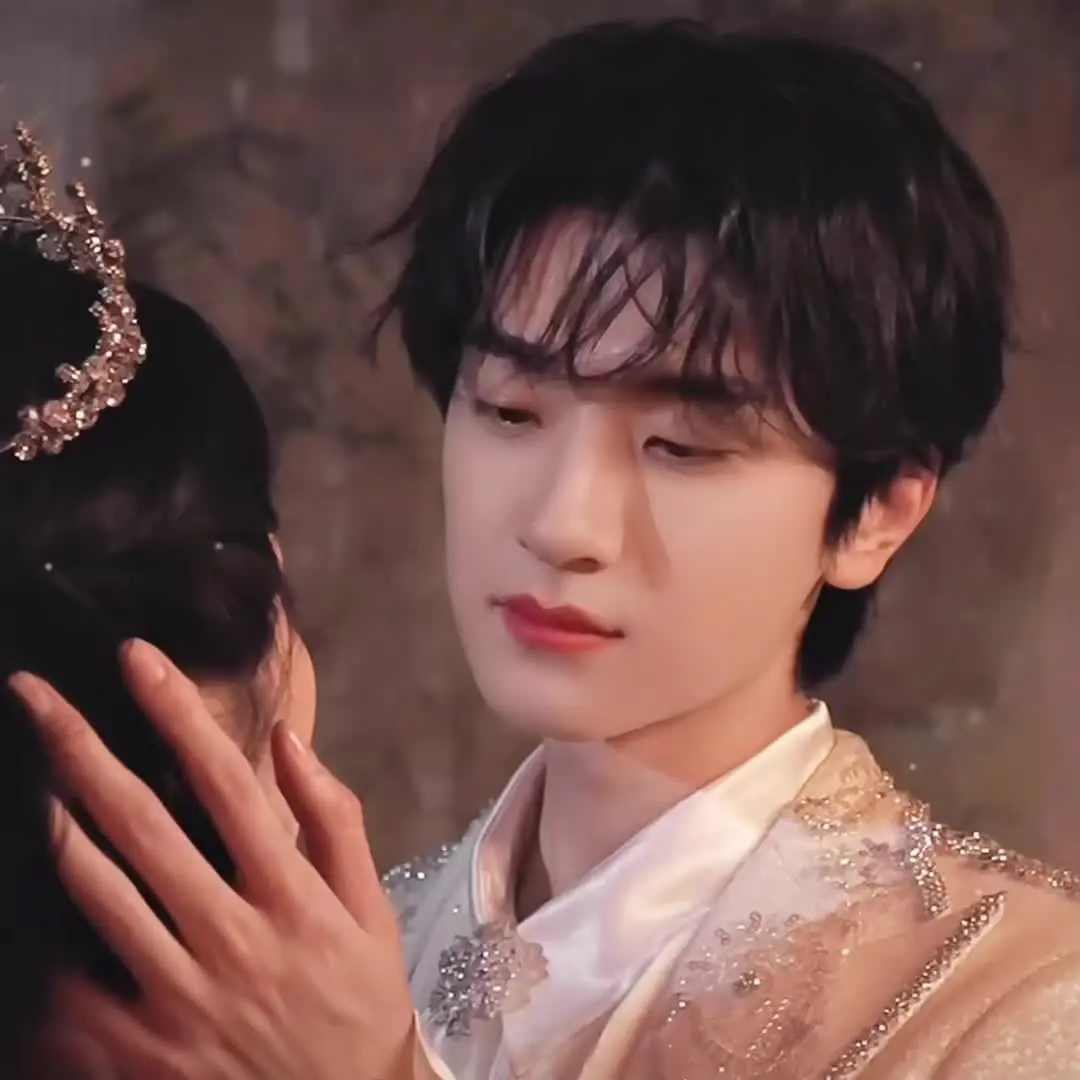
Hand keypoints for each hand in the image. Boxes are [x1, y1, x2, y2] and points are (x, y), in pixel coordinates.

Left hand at [11, 639, 428, 1079]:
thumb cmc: (355, 1002)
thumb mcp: (370, 911)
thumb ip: (336, 822)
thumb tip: (290, 741)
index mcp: (291, 898)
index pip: (227, 784)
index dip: (178, 714)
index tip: (138, 658)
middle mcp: (229, 940)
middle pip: (141, 825)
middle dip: (80, 747)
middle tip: (34, 692)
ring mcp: (175, 1000)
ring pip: (94, 892)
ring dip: (52, 821)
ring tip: (27, 769)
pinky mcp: (134, 1053)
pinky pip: (69, 981)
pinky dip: (42, 932)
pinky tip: (30, 882)